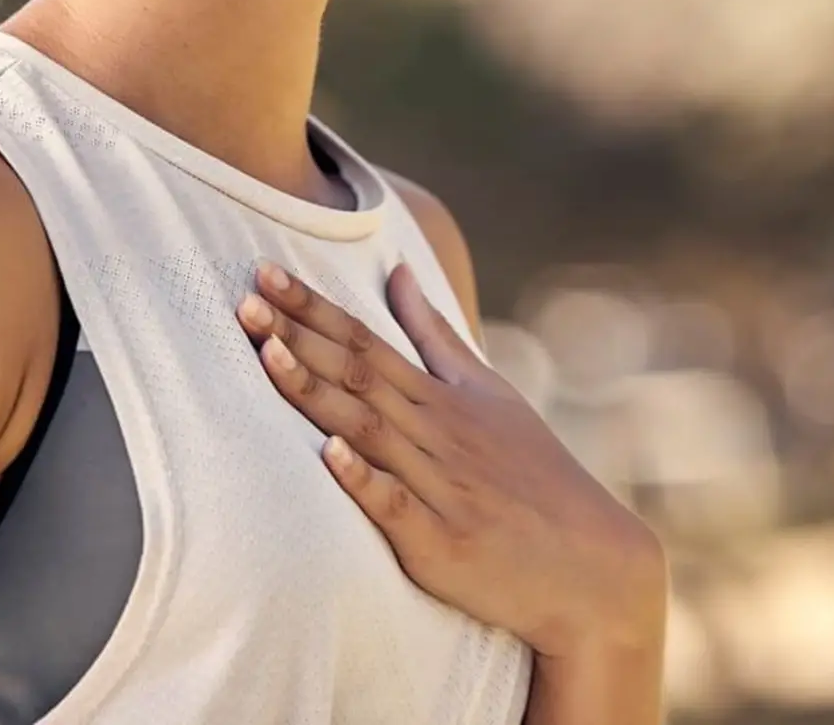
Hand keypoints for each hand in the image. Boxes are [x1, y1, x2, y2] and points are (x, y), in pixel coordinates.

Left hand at [234, 258, 667, 659]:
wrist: (589, 561)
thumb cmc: (531, 472)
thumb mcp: (489, 391)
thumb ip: (435, 334)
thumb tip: (398, 271)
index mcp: (442, 397)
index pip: (367, 341)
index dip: (314, 308)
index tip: (266, 272)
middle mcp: (436, 432)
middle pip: (358, 374)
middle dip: (299, 335)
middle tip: (244, 298)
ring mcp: (440, 486)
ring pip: (367, 429)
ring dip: (316, 391)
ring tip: (267, 354)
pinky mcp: (442, 542)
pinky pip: (398, 505)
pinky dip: (364, 479)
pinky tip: (328, 453)